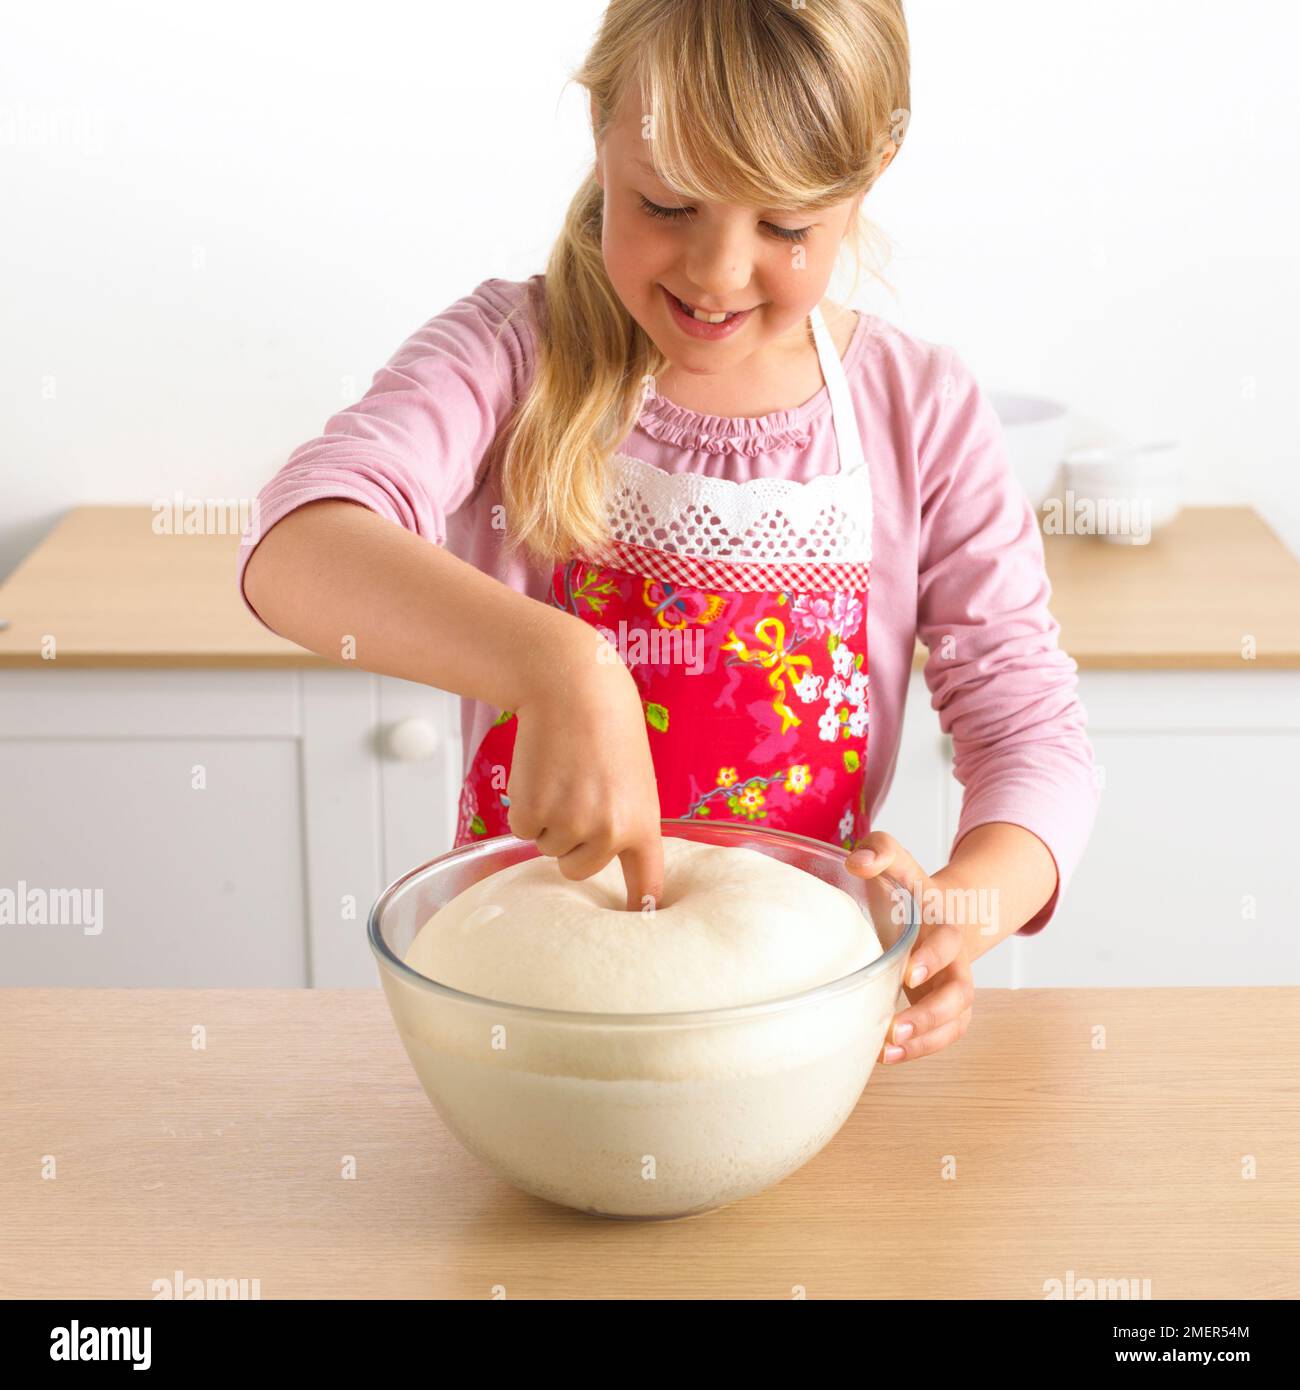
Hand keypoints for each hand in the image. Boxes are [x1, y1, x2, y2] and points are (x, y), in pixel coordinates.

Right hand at [507, 622, 663, 910]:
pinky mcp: (534, 811)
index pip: (646, 885)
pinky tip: (541, 774)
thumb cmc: (607, 731)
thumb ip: (625, 824)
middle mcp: (609, 832)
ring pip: (548, 847)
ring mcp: (571, 824)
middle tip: (577, 794)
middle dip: (571, 842)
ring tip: (563, 776)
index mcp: (642, 825)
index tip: (636, 926)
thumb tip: (607, 859)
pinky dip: (524, 807)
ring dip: (548, 819)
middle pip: (578, 869)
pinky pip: (522, 830)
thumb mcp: (635, 781)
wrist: (575, 690)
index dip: (638, 909)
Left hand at [846, 832, 974, 1063]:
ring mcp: (951, 986)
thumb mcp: (897, 860)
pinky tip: (884, 1056)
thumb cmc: (909, 889)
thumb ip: (880, 850)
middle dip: (933, 1013)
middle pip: (961, 991)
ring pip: (956, 1021)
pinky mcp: (943, 1009)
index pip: (948, 942)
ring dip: (926, 1040)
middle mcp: (954, 960)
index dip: (932, 957)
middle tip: (896, 1027)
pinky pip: (944, 1036)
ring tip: (887, 1051)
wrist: (941, 911)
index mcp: (943, 925)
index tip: (908, 974)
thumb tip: (855, 863)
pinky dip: (920, 1049)